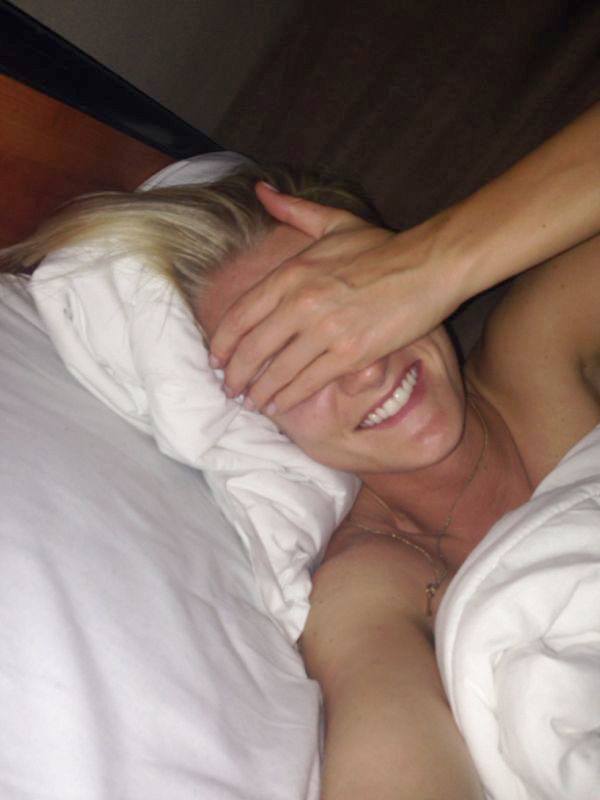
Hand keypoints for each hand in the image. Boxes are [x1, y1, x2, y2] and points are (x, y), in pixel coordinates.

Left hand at [210, 183, 464, 412]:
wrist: (428, 265)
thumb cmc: (383, 246)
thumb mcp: (334, 221)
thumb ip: (294, 210)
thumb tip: (261, 190)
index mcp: (291, 273)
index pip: (241, 315)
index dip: (223, 344)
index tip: (216, 360)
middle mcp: (301, 303)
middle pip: (252, 349)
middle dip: (235, 375)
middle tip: (229, 389)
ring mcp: (324, 331)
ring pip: (278, 371)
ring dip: (260, 392)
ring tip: (252, 403)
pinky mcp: (350, 354)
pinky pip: (308, 382)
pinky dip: (289, 398)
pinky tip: (280, 406)